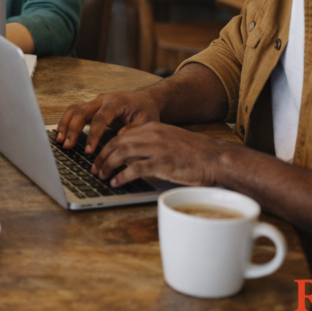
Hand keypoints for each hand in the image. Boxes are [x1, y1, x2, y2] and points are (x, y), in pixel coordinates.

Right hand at [55, 90, 161, 153]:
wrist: (145, 99)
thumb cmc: (146, 110)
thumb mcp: (147, 121)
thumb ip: (133, 130)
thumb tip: (118, 139)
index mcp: (115, 102)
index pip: (99, 119)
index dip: (92, 136)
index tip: (89, 151)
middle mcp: (102, 99)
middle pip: (81, 111)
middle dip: (73, 129)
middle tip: (68, 145)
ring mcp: (95, 101)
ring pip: (74, 109)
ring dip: (65, 124)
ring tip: (60, 140)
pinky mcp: (92, 106)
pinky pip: (75, 110)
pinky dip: (66, 120)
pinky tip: (60, 132)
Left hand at [92, 122, 227, 187]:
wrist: (216, 158)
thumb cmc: (195, 153)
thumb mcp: (170, 139)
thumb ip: (152, 141)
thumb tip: (132, 152)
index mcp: (153, 127)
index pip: (121, 135)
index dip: (107, 146)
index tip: (100, 157)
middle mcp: (152, 135)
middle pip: (117, 143)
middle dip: (102, 157)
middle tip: (95, 168)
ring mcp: (156, 149)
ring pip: (121, 154)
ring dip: (108, 166)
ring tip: (101, 176)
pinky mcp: (162, 164)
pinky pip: (135, 169)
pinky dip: (121, 176)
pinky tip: (116, 182)